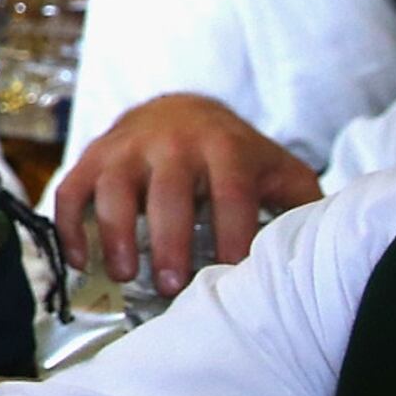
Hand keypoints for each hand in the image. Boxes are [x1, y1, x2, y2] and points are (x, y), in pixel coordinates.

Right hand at [54, 94, 324, 292]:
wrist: (180, 109)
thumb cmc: (235, 156)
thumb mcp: (276, 170)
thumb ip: (301, 205)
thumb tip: (326, 249)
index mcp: (226, 146)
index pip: (230, 190)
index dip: (232, 232)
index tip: (232, 272)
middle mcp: (173, 142)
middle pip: (167, 192)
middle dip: (168, 241)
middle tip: (170, 286)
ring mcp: (128, 147)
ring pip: (113, 188)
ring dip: (114, 234)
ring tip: (124, 275)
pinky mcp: (94, 156)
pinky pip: (71, 191)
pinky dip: (70, 227)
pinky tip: (81, 262)